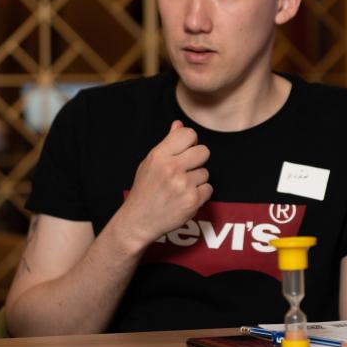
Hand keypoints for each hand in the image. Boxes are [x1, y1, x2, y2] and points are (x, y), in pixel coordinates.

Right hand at [116, 120, 211, 252]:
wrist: (138, 221)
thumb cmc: (145, 190)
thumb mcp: (149, 163)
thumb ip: (167, 143)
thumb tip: (179, 124)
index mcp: (159, 155)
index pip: (188, 134)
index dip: (190, 142)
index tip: (185, 151)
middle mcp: (171, 168)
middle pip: (203, 151)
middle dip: (197, 160)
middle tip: (185, 171)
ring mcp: (183, 185)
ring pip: (205, 172)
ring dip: (197, 180)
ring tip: (180, 188)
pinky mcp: (192, 201)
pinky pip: (208, 189)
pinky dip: (200, 194)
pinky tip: (185, 198)